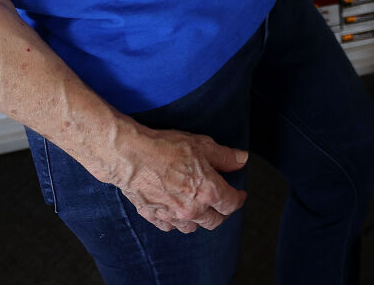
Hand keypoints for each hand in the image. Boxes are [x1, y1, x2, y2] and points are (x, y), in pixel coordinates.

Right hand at [104, 126, 248, 232]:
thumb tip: (242, 160)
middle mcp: (192, 209)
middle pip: (214, 222)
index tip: (240, 195)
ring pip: (192, 227)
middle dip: (222, 213)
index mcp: (208, 191)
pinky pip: (170, 226)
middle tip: (222, 203)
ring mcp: (172, 216)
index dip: (239, 199)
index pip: (231, 204)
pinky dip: (176, 221)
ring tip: (200, 208)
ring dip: (199, 220)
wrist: (131, 157)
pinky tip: (176, 210)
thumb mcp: (202, 145)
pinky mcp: (154, 217)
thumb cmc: (166, 148)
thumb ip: (225, 156)